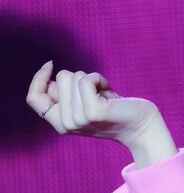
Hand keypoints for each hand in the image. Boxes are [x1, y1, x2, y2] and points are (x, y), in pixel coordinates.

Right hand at [26, 61, 160, 147]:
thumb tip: (51, 77)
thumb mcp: (84, 103)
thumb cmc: (115, 111)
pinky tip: (111, 93)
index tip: (50, 64)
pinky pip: (86, 80)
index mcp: (60, 124)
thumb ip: (65, 95)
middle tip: (98, 95)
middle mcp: (65, 125)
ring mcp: (78, 119)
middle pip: (59, 79)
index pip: (33, 98)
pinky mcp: (92, 112)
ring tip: (106, 96)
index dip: (38, 77)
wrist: (142, 127)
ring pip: (73, 77)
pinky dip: (100, 79)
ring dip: (92, 80)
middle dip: (80, 79)